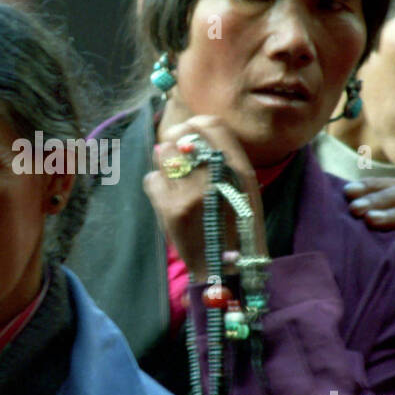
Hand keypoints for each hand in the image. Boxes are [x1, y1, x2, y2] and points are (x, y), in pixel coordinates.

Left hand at [144, 115, 267, 282]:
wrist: (225, 269)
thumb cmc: (234, 224)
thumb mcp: (243, 187)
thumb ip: (222, 156)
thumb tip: (189, 129)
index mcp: (240, 170)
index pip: (211, 125)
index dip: (195, 125)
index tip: (190, 133)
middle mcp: (216, 177)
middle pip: (182, 136)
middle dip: (175, 143)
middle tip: (177, 158)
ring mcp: (191, 193)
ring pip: (163, 155)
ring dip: (165, 164)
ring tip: (176, 181)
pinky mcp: (170, 210)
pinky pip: (151, 179)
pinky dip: (156, 186)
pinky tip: (169, 199)